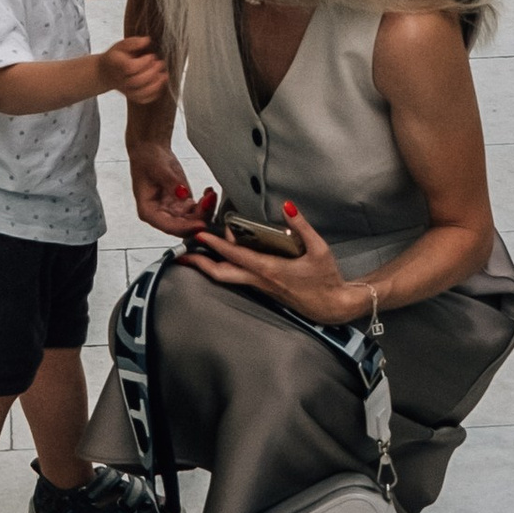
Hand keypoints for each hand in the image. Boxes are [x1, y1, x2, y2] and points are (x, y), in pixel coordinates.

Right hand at [98, 35, 169, 108]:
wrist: (106, 72)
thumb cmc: (116, 57)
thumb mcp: (121, 45)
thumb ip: (134, 42)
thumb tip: (146, 40)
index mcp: (117, 64)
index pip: (130, 67)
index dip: (143, 62)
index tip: (151, 55)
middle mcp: (120, 79)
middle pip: (136, 81)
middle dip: (152, 72)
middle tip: (160, 63)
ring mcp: (125, 89)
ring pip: (140, 93)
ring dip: (155, 85)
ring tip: (164, 75)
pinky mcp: (131, 95)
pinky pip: (142, 100)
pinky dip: (153, 94)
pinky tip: (160, 83)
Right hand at [132, 147, 212, 233]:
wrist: (152, 150)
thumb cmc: (147, 159)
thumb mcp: (158, 167)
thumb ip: (171, 182)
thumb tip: (183, 194)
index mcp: (148, 210)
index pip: (168, 226)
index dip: (185, 227)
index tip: (200, 223)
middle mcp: (161, 214)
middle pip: (183, 226)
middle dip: (200, 218)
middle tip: (210, 203)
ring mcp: (173, 210)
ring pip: (193, 221)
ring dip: (205, 211)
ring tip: (210, 195)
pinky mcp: (183, 204)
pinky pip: (198, 211)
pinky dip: (206, 205)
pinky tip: (209, 193)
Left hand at [185, 198, 365, 323]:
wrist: (332, 306)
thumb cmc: (326, 279)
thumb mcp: (319, 249)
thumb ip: (302, 226)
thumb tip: (287, 206)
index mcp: (270, 269)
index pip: (236, 255)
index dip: (215, 244)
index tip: (199, 234)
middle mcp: (260, 280)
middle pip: (221, 274)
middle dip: (199, 264)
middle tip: (181, 255)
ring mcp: (260, 287)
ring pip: (227, 278)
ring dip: (210, 266)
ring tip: (196, 253)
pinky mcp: (264, 289)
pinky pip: (237, 278)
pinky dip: (225, 268)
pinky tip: (223, 258)